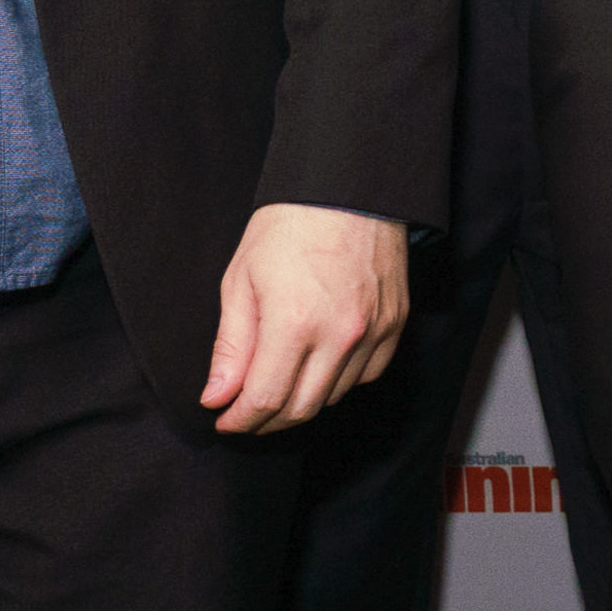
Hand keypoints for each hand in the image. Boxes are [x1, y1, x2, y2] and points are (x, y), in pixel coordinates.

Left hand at [204, 203, 408, 436]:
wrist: (348, 189)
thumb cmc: (288, 227)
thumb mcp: (241, 281)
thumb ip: (231, 346)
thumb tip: (217, 396)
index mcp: (293, 321)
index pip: (264, 398)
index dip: (240, 419)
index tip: (224, 419)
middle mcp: (339, 334)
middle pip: (301, 408)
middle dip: (266, 420)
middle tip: (245, 413)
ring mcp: (373, 332)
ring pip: (334, 396)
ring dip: (301, 403)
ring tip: (278, 387)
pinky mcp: (394, 325)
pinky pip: (365, 376)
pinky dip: (338, 383)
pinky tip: (318, 368)